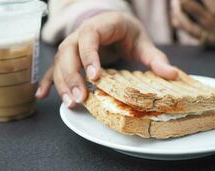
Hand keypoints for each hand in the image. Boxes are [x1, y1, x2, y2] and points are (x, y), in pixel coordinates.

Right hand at [36, 11, 177, 107]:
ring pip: (59, 63)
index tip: (95, 77)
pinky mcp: (67, 58)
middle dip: (72, 76)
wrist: (111, 24)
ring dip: (62, 84)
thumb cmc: (127, 32)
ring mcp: (71, 46)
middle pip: (68, 52)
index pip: (89, 37)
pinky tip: (42, 95)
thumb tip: (172, 75)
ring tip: (71, 104)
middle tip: (81, 98)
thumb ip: (155, 58)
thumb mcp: (142, 41)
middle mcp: (80, 35)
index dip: (89, 56)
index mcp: (100, 26)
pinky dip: (47, 82)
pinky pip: (53, 69)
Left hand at [171, 0, 214, 45]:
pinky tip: (174, 15)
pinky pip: (189, 35)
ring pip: (193, 30)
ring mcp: (212, 41)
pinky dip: (181, 25)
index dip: (208, 1)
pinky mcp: (203, 43)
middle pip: (203, 19)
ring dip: (181, 16)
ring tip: (175, 3)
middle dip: (191, 6)